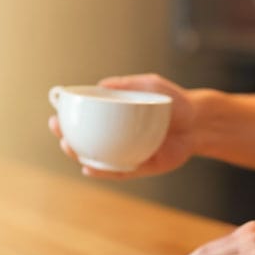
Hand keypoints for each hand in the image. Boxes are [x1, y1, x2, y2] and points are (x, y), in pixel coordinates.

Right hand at [46, 73, 198, 179]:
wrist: (199, 121)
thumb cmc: (173, 100)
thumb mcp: (150, 85)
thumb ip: (128, 83)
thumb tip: (101, 85)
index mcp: (115, 118)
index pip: (85, 119)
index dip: (67, 120)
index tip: (55, 115)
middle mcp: (117, 137)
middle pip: (85, 141)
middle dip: (67, 139)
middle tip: (59, 132)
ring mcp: (127, 152)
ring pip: (98, 159)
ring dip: (80, 157)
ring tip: (71, 149)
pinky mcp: (140, 166)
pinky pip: (118, 171)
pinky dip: (103, 171)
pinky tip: (90, 168)